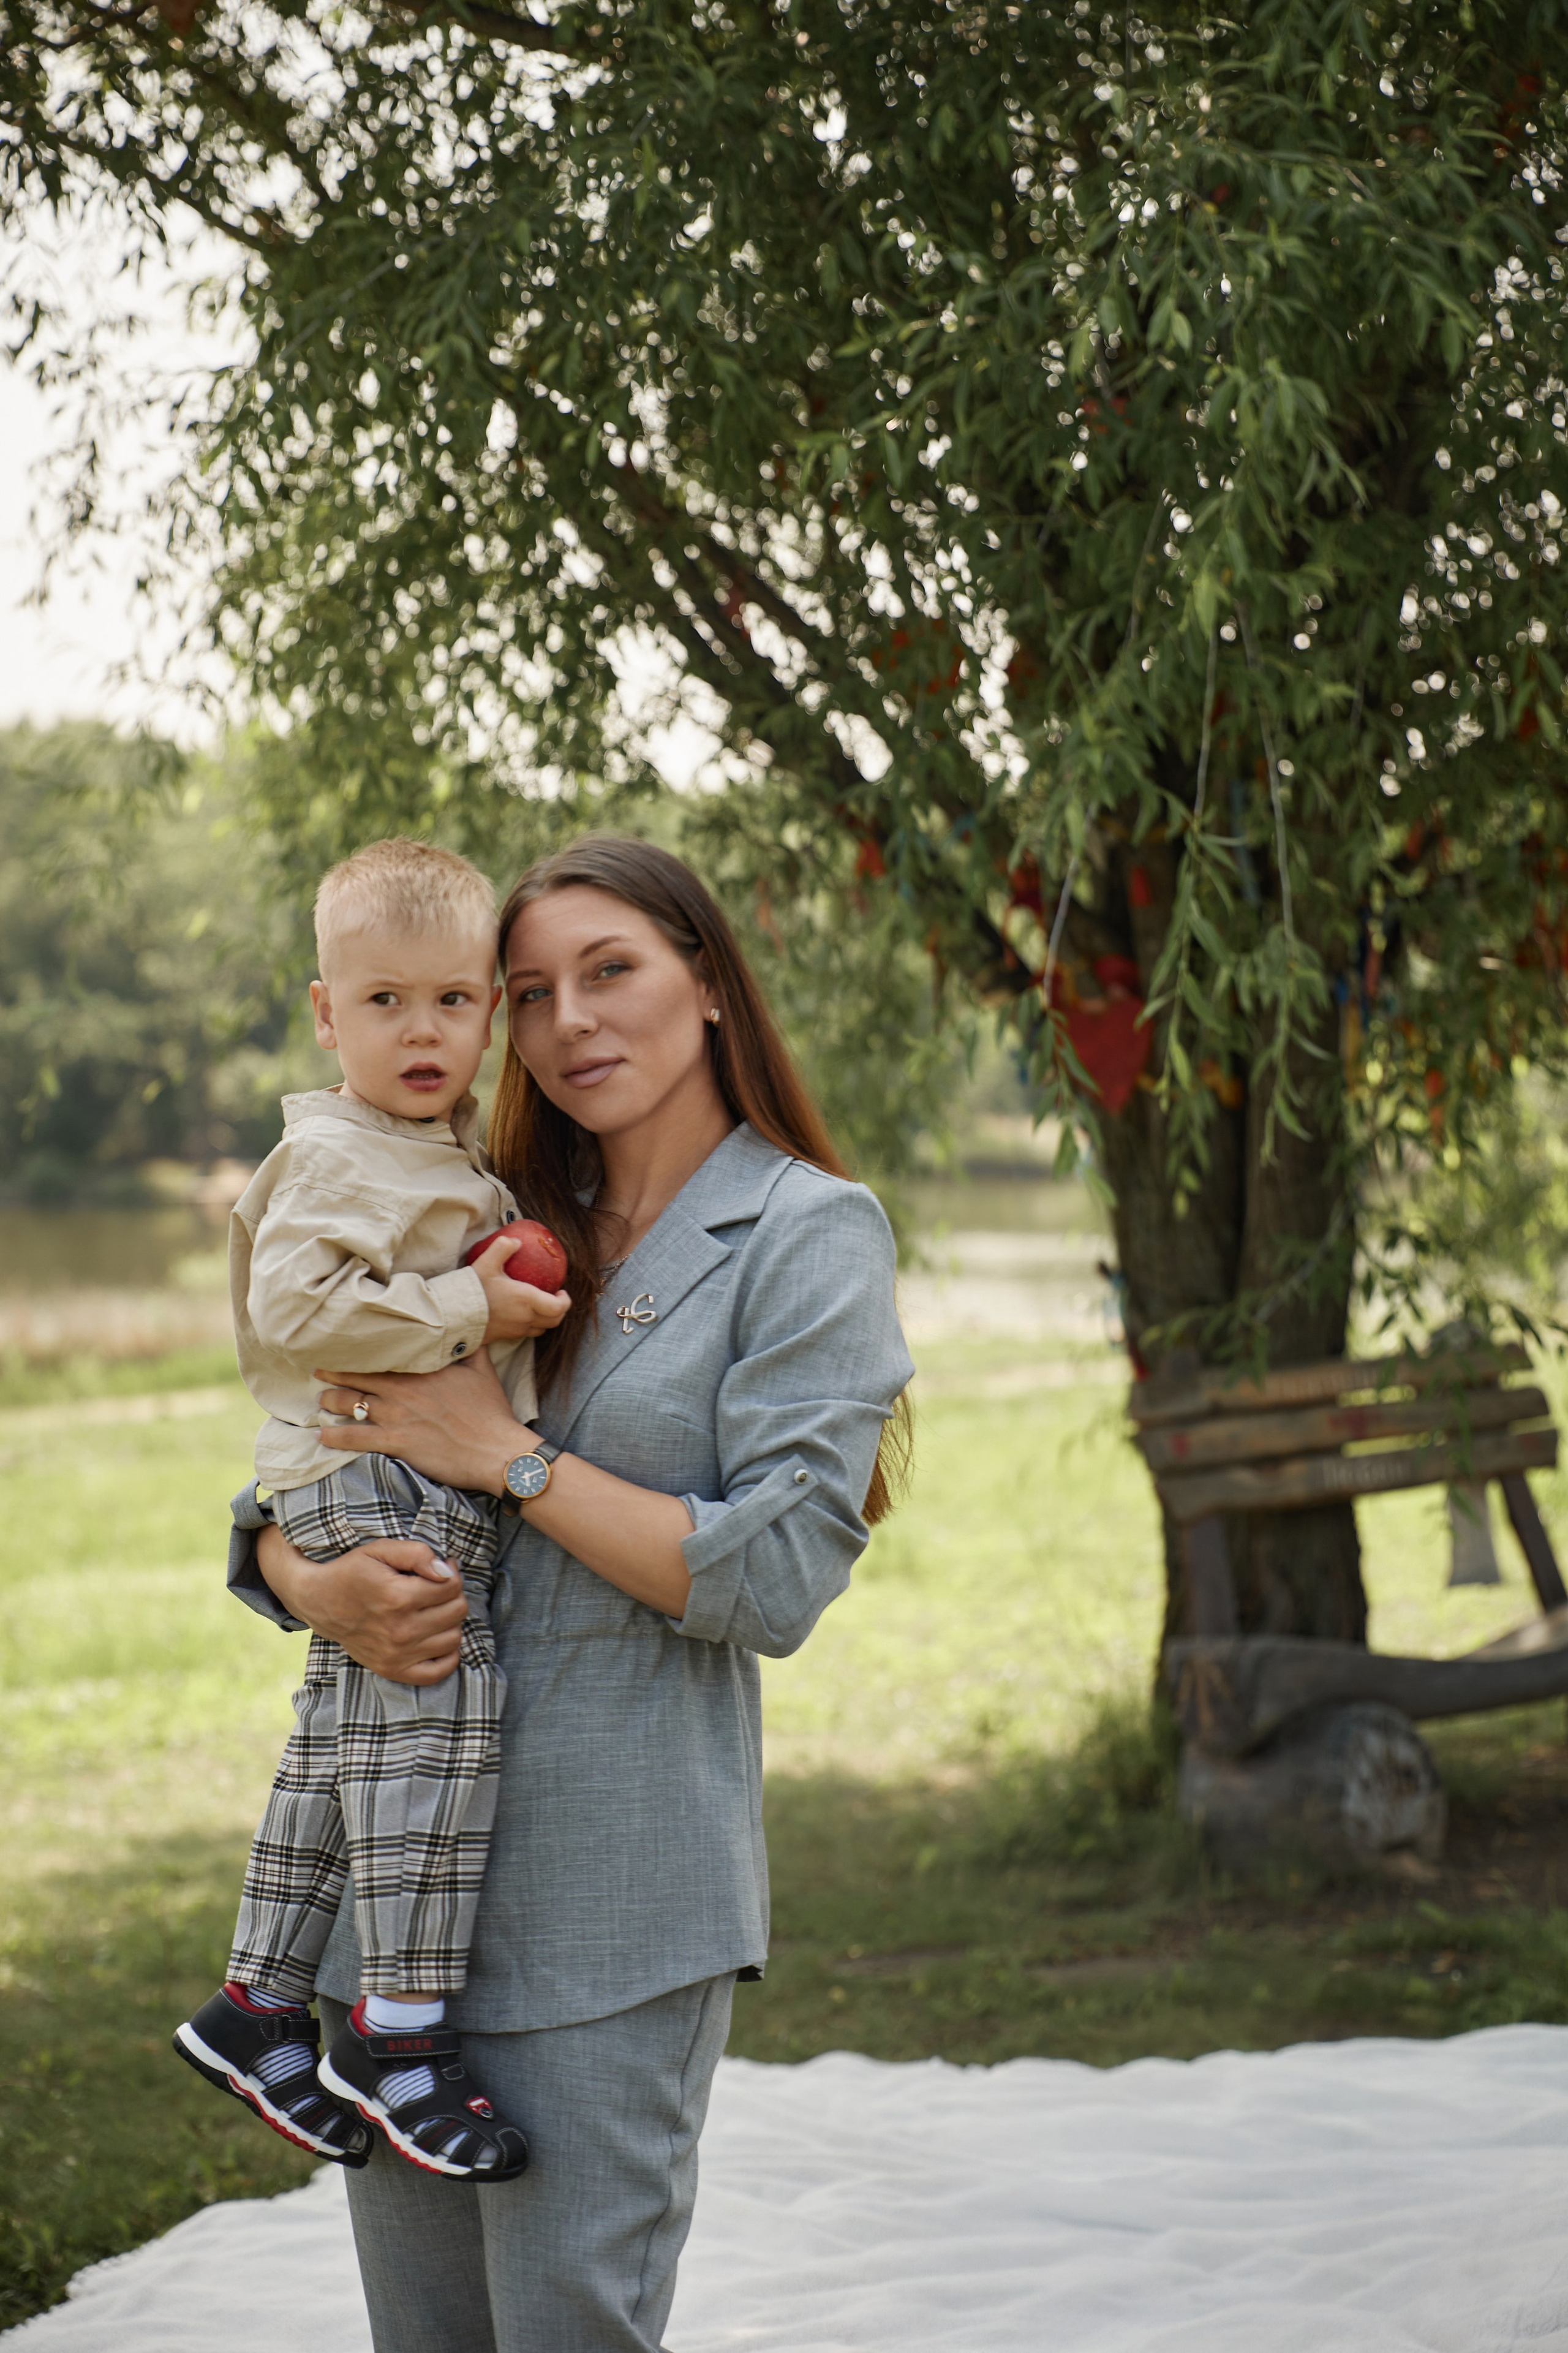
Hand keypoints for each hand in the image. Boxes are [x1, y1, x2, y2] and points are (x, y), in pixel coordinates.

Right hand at [256, 1524, 467, 1684]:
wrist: (318, 1601)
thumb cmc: (351, 1572)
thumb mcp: (380, 1549)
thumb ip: (417, 1553)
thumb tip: (446, 1570)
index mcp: (398, 1597)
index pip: (452, 1587)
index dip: (451, 1572)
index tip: (442, 1568)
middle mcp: (400, 1630)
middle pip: (457, 1612)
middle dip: (453, 1595)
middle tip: (438, 1587)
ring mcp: (396, 1655)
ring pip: (453, 1639)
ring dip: (450, 1622)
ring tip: (434, 1610)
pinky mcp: (392, 1670)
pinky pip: (438, 1672)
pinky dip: (446, 1655)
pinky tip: (437, 1637)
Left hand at [315, 1347, 524, 1494]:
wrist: (495, 1450)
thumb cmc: (491, 1412)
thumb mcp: (482, 1369)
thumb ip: (469, 1348)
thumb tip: (468, 1327)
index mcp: (422, 1370)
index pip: (382, 1356)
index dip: (360, 1353)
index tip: (345, 1348)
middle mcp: (403, 1389)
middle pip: (357, 1377)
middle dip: (334, 1373)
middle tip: (318, 1371)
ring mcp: (397, 1416)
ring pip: (351, 1403)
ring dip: (331, 1401)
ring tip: (321, 1401)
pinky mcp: (395, 1442)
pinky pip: (355, 1438)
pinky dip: (335, 1436)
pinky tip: (322, 1435)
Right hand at [470, 1234, 570, 1344]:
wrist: (452, 1315)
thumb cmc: (472, 1289)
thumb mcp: (486, 1262)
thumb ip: (503, 1247)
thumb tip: (516, 1241)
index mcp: (526, 1300)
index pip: (558, 1307)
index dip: (565, 1300)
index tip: (560, 1290)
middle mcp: (525, 1318)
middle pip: (554, 1320)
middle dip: (559, 1310)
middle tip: (554, 1297)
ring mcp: (516, 1331)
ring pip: (541, 1329)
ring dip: (546, 1319)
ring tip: (540, 1306)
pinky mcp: (505, 1337)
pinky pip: (526, 1334)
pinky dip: (532, 1325)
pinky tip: (521, 1314)